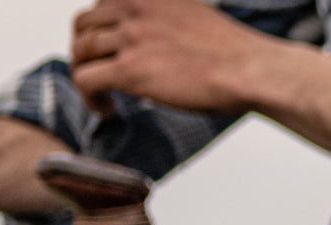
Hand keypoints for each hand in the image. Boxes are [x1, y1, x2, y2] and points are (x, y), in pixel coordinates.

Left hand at [70, 0, 284, 115]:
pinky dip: (90, 98)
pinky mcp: (129, 69)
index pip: (103, 3)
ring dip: (86, 76)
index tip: (107, 49)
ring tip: (104, 97)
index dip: (99, 29)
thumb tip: (151, 43)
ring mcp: (131, 37)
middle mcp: (136, 7)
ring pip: (80, 52)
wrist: (250, 70)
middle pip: (83, 25)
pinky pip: (85, 80)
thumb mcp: (192, 14)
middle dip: (84, 51)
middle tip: (97, 72)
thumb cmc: (233, 52)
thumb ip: (164, 19)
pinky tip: (107, 109)